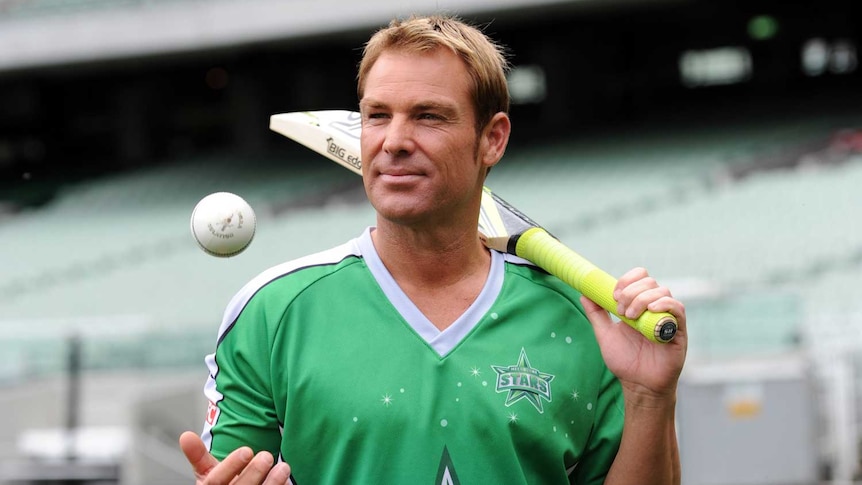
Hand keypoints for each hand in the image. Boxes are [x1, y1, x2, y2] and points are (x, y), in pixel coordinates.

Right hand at [179, 431, 290, 484]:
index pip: (215, 482)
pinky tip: (287, 480)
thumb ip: (198, 456)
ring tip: (283, 467)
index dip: (230, 466)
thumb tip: (185, 435)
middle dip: (253, 473)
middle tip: (266, 456)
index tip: (246, 450)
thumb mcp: (208, 474)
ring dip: (272, 484)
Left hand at [580, 267, 686, 399]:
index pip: (639, 277)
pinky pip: (677, 308)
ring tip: (631, 317)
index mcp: (638, 305)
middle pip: (649, 281)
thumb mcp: (605, 335)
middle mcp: (654, 308)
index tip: (614, 295)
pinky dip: (664, 304)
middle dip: (631, 292)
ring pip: (662, 291)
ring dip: (643, 299)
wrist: (639, 385)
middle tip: (621, 310)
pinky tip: (651, 311)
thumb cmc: (625, 361)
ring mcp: (667, 317)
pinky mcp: (678, 330)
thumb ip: (596, 314)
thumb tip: (584, 294)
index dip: (626, 280)